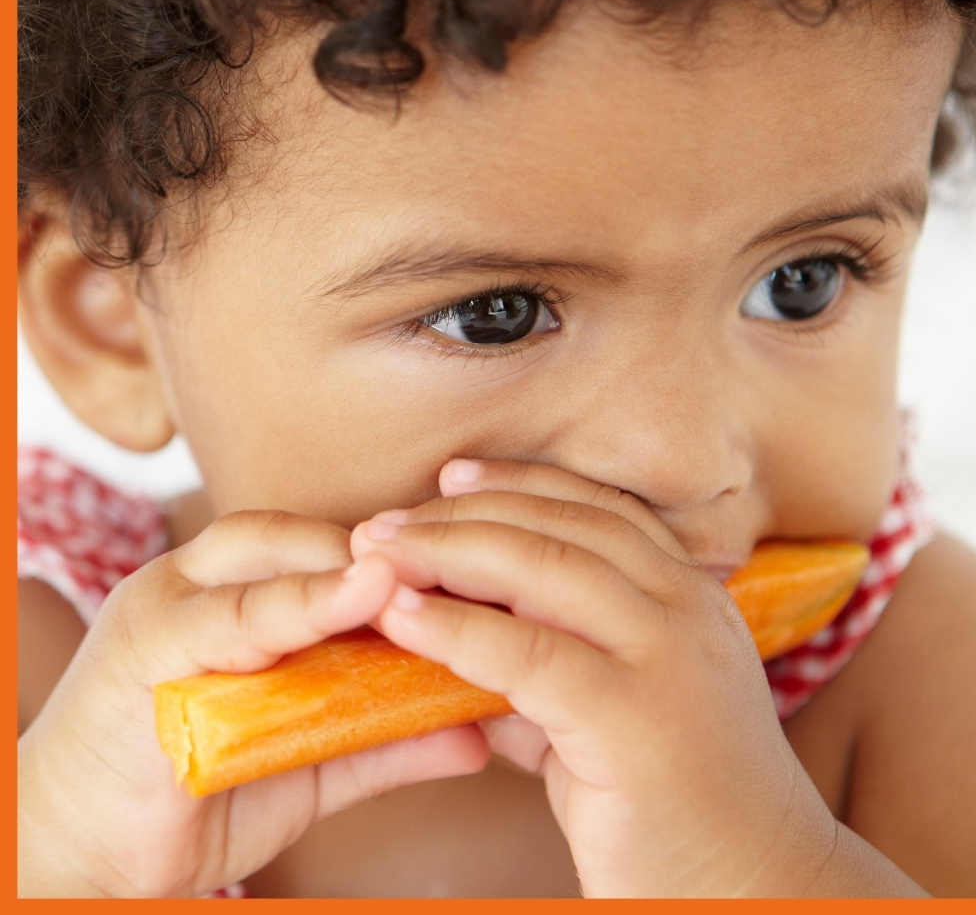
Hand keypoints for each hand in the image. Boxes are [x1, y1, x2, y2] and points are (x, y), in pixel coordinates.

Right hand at [18, 510, 488, 896]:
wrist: (80, 856)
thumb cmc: (191, 797)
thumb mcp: (304, 765)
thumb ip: (382, 739)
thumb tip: (477, 733)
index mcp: (236, 595)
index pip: (325, 544)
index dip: (397, 550)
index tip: (477, 564)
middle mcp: (200, 583)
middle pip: (299, 536)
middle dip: (379, 548)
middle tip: (460, 563)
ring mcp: (166, 604)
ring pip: (265, 562)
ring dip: (342, 569)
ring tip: (410, 573)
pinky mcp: (143, 645)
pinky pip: (229, 615)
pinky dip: (295, 605)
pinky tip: (360, 597)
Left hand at [351, 459, 922, 897]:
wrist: (763, 897)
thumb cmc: (682, 818)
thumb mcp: (616, 718)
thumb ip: (551, 674)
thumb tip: (462, 644)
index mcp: (693, 596)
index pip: (596, 508)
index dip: (517, 485)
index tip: (449, 479)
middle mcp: (688, 609)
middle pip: (563, 525)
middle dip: (465, 513)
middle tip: (386, 520)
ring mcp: (668, 659)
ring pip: (546, 568)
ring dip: (449, 551)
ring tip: (377, 553)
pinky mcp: (635, 722)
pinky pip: (530, 656)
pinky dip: (457, 629)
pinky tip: (405, 619)